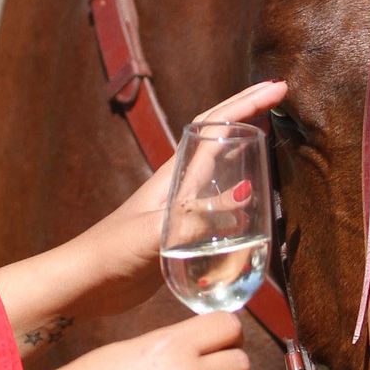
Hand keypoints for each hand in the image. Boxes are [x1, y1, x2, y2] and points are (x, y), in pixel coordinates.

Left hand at [83, 79, 287, 316]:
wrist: (88, 280)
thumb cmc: (114, 251)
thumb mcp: (156, 233)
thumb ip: (196, 218)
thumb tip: (245, 195)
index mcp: (175, 174)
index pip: (214, 125)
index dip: (245, 104)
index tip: (276, 88)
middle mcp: (181, 184)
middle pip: (219, 136)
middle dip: (248, 112)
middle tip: (280, 97)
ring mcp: (182, 205)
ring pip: (221, 166)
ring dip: (244, 146)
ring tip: (272, 133)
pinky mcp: (183, 230)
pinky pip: (221, 202)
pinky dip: (241, 191)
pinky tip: (252, 198)